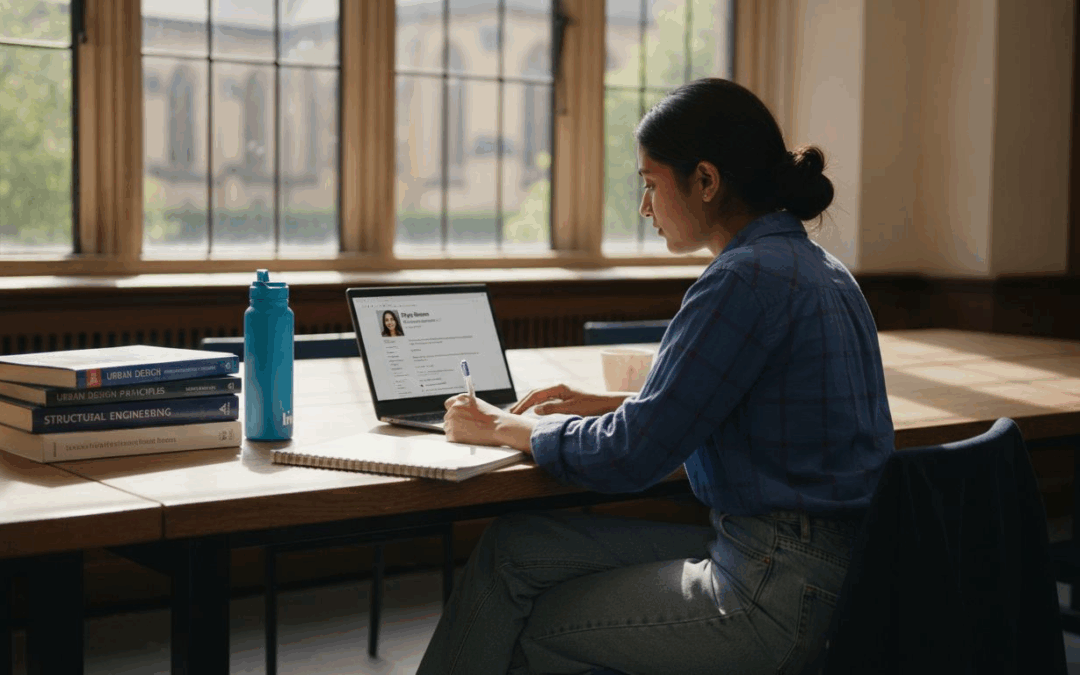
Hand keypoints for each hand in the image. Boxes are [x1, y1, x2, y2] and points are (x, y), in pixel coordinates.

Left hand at [443, 394, 535, 452]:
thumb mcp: (478, 404)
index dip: (453, 410)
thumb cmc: (493, 417)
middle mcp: (453, 409)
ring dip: (455, 431)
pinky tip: (466, 439)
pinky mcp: (452, 435)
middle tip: (465, 427)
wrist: (498, 427)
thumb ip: (467, 405)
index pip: (448, 404)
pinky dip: (456, 439)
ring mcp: (452, 422)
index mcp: (460, 399)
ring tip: (468, 434)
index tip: (456, 415)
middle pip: (448, 417)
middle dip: (455, 422)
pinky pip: (450, 438)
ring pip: (448, 428)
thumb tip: (460, 412)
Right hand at [509, 384, 627, 416]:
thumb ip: (552, 409)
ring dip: (528, 405)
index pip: (534, 395)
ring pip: (540, 398)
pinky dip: (537, 406)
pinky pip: (547, 401)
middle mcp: (559, 388)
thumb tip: (535, 409)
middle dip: (522, 403)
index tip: (513, 413)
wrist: (608, 404)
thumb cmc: (592, 406)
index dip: (522, 404)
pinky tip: (533, 413)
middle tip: (511, 413)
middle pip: (535, 394)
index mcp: (559, 387)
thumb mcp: (571, 409)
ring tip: (518, 413)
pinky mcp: (566, 398)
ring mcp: (562, 392)